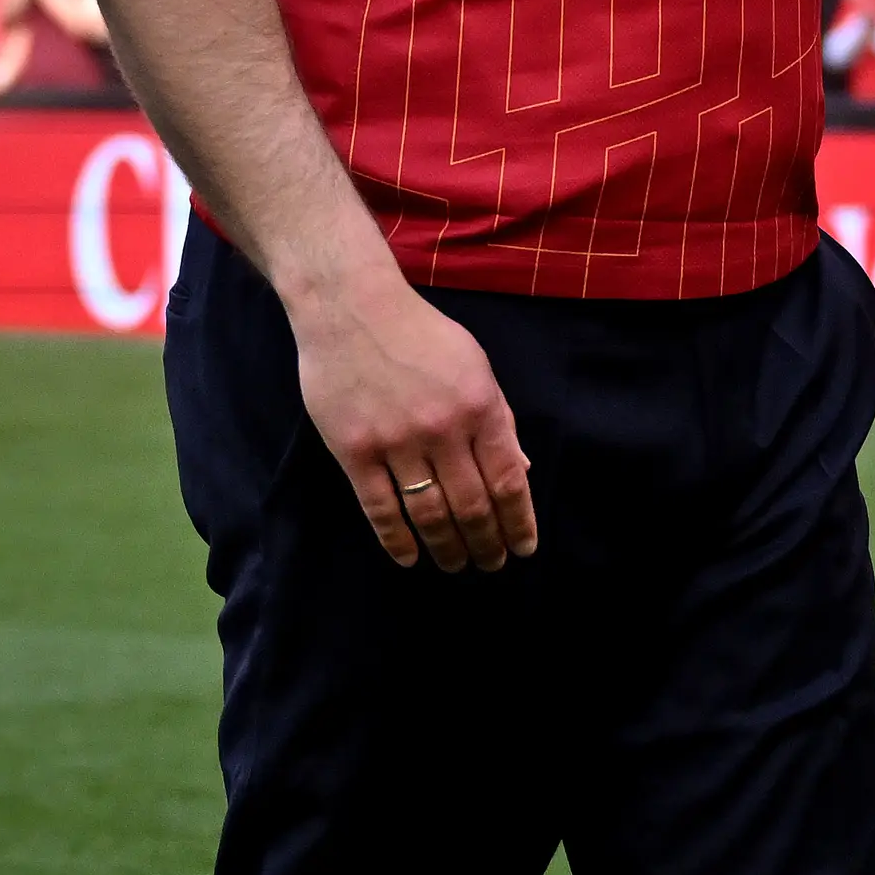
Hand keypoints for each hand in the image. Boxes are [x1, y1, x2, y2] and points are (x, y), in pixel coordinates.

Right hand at [291, 266, 539, 573]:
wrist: (350, 308)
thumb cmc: (420, 334)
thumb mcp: (475, 365)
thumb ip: (498, 419)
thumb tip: (520, 471)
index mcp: (479, 406)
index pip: (508, 480)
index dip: (519, 522)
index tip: (523, 548)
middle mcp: (442, 429)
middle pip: (472, 506)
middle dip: (486, 543)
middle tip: (491, 564)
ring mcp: (396, 442)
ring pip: (429, 515)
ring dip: (447, 548)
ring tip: (455, 566)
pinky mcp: (354, 452)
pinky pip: (380, 509)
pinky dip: (397, 541)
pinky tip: (409, 558)